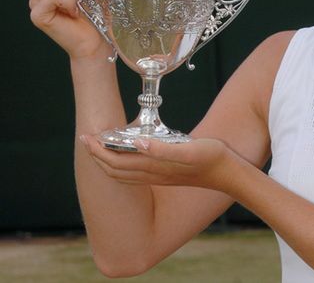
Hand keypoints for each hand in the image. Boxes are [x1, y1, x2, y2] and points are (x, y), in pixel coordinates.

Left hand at [79, 134, 233, 191]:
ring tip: (99, 148)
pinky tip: (126, 154)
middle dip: (97, 156)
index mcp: (155, 167)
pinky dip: (121, 165)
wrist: (227, 172)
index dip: (99, 151)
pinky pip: (134, 173)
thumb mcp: (190, 149)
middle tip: (86, 139)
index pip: (117, 162)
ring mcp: (158, 177)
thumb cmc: (211, 157)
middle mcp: (153, 175)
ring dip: (107, 162)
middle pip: (115, 170)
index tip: (88, 137)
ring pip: (123, 174)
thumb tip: (138, 143)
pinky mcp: (165, 175)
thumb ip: (163, 149)